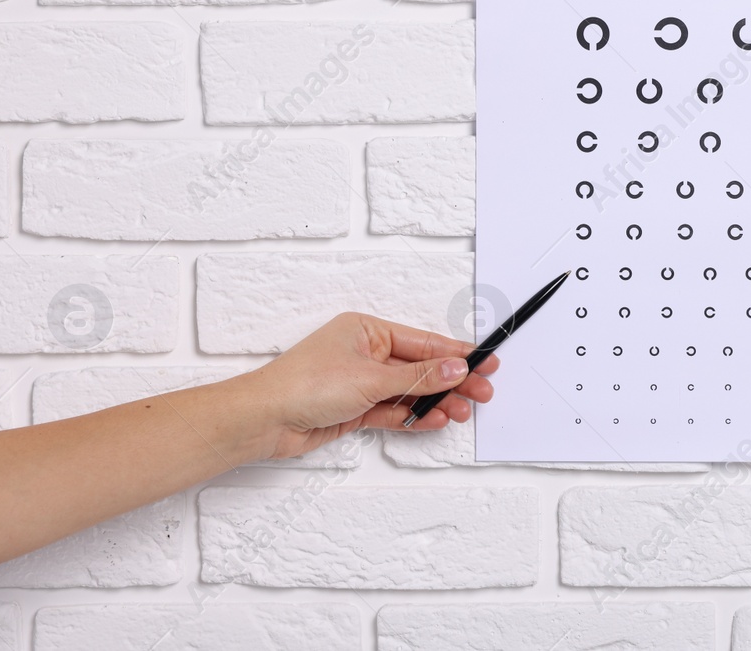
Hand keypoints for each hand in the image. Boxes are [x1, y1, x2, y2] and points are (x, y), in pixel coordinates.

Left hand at [229, 313, 498, 460]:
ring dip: (435, 402)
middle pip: (421, 367)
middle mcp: (366, 353)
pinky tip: (434, 420)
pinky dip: (413, 416)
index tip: (485, 362)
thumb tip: (456, 367)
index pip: (423, 342)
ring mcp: (361, 382)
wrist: (264, 420)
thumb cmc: (304, 385)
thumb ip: (419, 377)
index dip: (457, 354)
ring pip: (410, 391)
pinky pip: (394, 410)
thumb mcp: (371, 377)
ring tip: (461, 412)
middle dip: (452, 381)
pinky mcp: (355, 409)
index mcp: (367, 330)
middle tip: (482, 393)